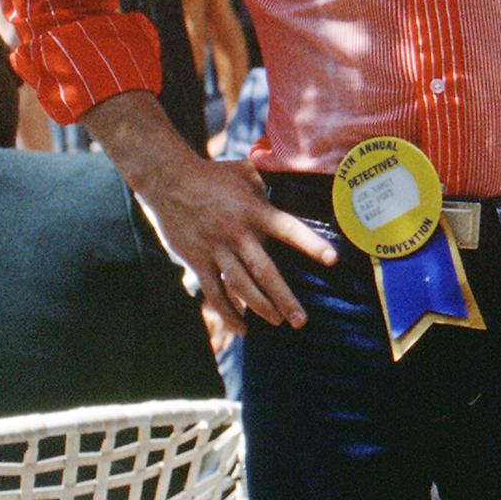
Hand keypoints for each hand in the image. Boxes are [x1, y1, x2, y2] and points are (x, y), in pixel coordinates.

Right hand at [139, 155, 339, 335]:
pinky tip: (241, 328)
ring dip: (259, 307)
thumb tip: (293, 177)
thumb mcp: (247, 171)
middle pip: (264, 271)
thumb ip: (270, 182)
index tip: (332, 260)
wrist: (168, 180)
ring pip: (240, 286)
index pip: (289, 229)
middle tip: (301, 322)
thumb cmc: (213, 174)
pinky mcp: (196, 260)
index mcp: (255, 212)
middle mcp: (237, 234)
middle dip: (284, 298)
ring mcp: (215, 250)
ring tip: (278, 322)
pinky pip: (213, 292)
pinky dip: (227, 312)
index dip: (311, 244)